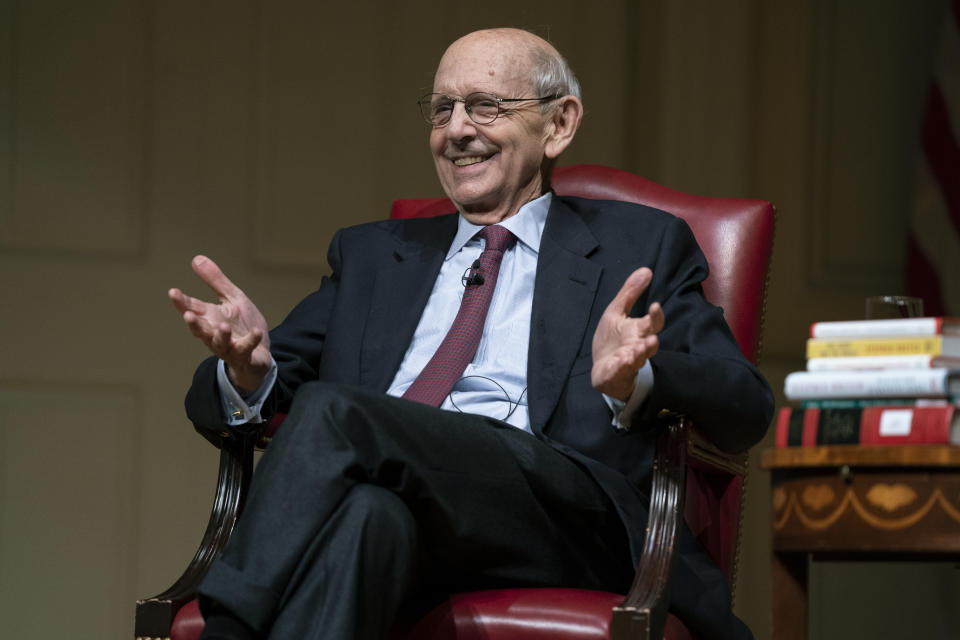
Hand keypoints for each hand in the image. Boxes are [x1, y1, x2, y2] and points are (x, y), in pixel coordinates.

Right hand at [168, 255, 271, 392]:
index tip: (173, 292)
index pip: (192, 308)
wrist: (259, 352)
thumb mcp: (231, 298)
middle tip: (189, 315)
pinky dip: (250, 341)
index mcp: (210, 318)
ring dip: (221, 335)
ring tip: (223, 326)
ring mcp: (228, 347)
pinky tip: (255, 332)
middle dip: (194, 324)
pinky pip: (245, 349)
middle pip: (200, 330)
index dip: (182, 302)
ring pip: (219, 344)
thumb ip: (215, 281)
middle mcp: (214, 334)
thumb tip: (196, 258)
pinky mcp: (244, 356)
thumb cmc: (242, 324)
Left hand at [591, 267, 664, 400]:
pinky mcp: (616, 373)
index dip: (655, 315)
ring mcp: (627, 361)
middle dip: (651, 342)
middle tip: (652, 338)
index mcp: (638, 331)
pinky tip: (620, 363)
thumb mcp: (616, 312)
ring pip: (637, 360)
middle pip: (650, 345)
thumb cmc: (612, 339)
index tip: (655, 306)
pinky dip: (620, 368)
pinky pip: (620, 371)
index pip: (652, 323)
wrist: (603, 368)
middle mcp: (636, 347)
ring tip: (637, 350)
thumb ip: (630, 293)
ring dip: (638, 355)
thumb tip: (646, 270)